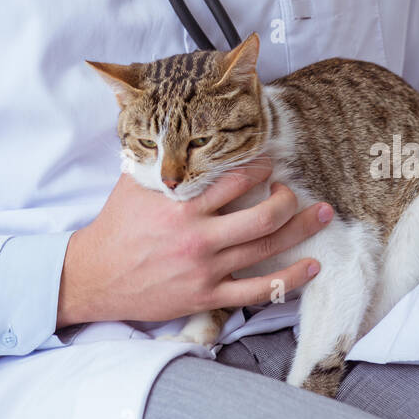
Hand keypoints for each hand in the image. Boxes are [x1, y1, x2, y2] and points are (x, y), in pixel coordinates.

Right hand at [56, 156, 330, 326]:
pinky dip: (289, 279)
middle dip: (290, 199)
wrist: (95, 276)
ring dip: (301, 230)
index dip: (261, 167)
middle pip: (263, 216)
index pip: (236, 180)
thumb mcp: (133, 182)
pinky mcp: (207, 296)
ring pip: (266, 249)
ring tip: (323, 215)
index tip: (271, 161)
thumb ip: (160, 158)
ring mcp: (205, 270)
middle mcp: (199, 237)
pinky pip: (257, 291)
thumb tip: (170, 122)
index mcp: (183, 205)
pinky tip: (311, 267)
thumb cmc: (116, 226)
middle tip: (297, 190)